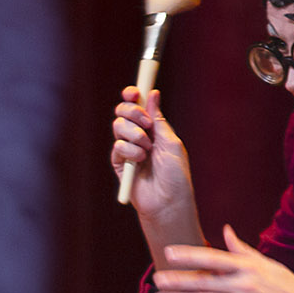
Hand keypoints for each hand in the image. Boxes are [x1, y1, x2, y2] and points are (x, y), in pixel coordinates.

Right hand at [111, 86, 197, 223]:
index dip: (134, 95)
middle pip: (124, 111)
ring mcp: (128, 149)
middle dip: (132, 111)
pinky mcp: (119, 163)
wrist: (167, 201)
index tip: (134, 91)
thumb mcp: (171, 142)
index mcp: (154, 128)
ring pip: (119, 126)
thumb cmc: (175, 175)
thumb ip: (159, 118)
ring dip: (134, 134)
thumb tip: (153, 93)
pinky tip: (140, 161)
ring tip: (146, 150)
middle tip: (145, 122)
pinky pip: (118, 146)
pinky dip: (130, 151)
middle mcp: (140, 136)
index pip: (139, 105)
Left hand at [157, 226, 293, 292]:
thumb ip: (242, 250)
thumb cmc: (290, 288)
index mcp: (249, 267)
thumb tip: (225, 231)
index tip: (169, 253)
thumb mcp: (268, 264)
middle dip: (177, 281)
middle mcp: (245, 285)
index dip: (189, 255)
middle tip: (156, 280)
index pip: (213, 258)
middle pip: (204, 282)